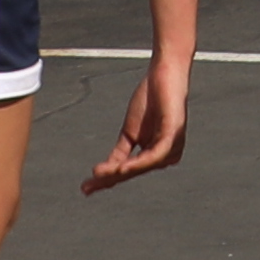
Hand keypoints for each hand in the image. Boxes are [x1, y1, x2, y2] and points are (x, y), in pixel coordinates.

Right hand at [84, 52, 195, 187]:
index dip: (107, 179)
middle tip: (86, 187)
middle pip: (133, 171)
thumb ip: (120, 152)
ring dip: (118, 172)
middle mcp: (167, 155)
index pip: (128, 171)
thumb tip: (103, 172)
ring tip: (98, 174)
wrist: (164, 72)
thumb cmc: (150, 99)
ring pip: (141, 166)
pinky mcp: (173, 134)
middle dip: (108, 179)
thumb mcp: (130, 131)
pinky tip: (122, 168)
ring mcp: (173, 145)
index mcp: (157, 155)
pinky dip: (138, 163)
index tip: (85, 187)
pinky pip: (155, 155)